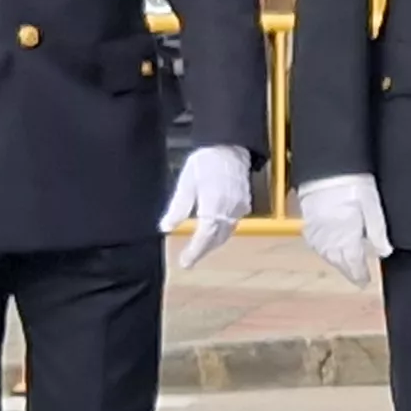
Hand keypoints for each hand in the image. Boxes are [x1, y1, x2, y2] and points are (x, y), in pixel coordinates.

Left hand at [160, 144, 253, 267]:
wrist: (230, 146)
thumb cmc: (204, 162)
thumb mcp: (186, 182)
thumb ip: (177, 207)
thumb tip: (166, 228)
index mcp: (213, 206)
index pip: (205, 236)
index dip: (195, 252)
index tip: (185, 263)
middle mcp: (230, 211)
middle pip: (217, 238)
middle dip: (203, 250)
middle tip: (188, 260)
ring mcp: (240, 208)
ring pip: (226, 233)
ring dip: (213, 243)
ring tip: (198, 249)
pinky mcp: (245, 204)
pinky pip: (232, 224)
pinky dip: (221, 232)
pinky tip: (212, 231)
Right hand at [297, 173, 390, 285]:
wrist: (328, 167)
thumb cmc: (353, 183)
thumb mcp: (372, 206)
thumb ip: (378, 231)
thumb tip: (384, 253)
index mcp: (346, 236)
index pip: (353, 264)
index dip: (359, 275)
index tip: (365, 281)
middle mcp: (329, 238)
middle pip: (339, 262)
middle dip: (349, 270)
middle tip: (358, 278)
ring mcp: (317, 232)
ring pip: (327, 255)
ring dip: (337, 261)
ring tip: (347, 265)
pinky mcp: (309, 223)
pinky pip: (317, 244)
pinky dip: (325, 249)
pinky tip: (330, 248)